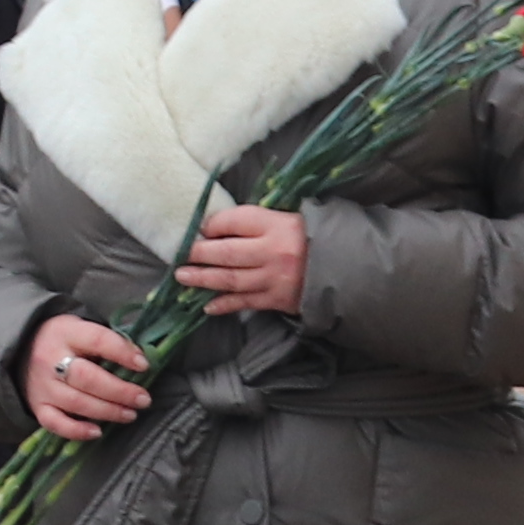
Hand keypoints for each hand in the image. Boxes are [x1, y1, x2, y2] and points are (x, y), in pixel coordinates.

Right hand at [25, 311, 150, 434]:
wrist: (20, 348)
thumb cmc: (64, 340)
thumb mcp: (82, 329)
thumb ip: (107, 342)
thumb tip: (141, 361)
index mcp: (66, 332)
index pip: (97, 340)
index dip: (122, 353)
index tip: (144, 365)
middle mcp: (50, 359)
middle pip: (87, 378)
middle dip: (119, 391)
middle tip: (143, 399)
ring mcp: (42, 385)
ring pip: (76, 403)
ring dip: (107, 411)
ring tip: (130, 414)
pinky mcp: (37, 406)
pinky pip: (55, 423)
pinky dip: (77, 431)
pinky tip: (97, 432)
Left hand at [174, 203, 309, 317]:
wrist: (344, 266)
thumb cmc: (305, 238)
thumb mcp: (283, 218)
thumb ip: (251, 222)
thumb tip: (213, 229)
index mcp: (276, 224)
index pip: (235, 221)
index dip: (212, 225)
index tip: (198, 229)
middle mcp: (274, 251)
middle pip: (227, 252)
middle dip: (199, 254)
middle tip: (179, 255)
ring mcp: (275, 278)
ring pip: (231, 280)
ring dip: (204, 279)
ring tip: (182, 277)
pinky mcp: (277, 299)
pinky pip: (245, 302)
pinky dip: (224, 304)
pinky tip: (207, 306)